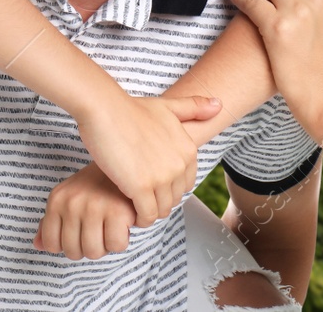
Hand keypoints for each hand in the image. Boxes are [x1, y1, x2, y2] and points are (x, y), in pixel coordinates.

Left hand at [34, 162, 136, 259]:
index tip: (79, 235)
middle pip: (73, 252)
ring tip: (108, 228)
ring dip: (104, 246)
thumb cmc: (94, 186)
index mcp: (56, 200)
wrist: (123, 165)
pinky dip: (120, 241)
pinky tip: (122, 226)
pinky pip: (116, 246)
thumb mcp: (67, 199)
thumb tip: (37, 246)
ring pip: (94, 252)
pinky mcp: (117, 211)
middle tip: (97, 230)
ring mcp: (93, 207)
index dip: (67, 245)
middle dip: (87, 247)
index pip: (52, 244)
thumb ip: (51, 223)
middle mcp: (71, 203)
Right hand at [73, 94, 220, 228]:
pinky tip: (129, 210)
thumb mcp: (166, 106)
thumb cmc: (129, 108)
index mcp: (188, 150)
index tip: (151, 183)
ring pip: (161, 210)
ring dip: (148, 212)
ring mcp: (162, 177)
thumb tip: (219, 104)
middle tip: (139, 195)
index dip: (168, 187)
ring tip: (133, 203)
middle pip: (174, 199)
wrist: (104, 108)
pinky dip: (139, 218)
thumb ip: (193, 107)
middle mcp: (180, 165)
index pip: (185, 185)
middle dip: (158, 200)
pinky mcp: (141, 187)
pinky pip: (147, 215)